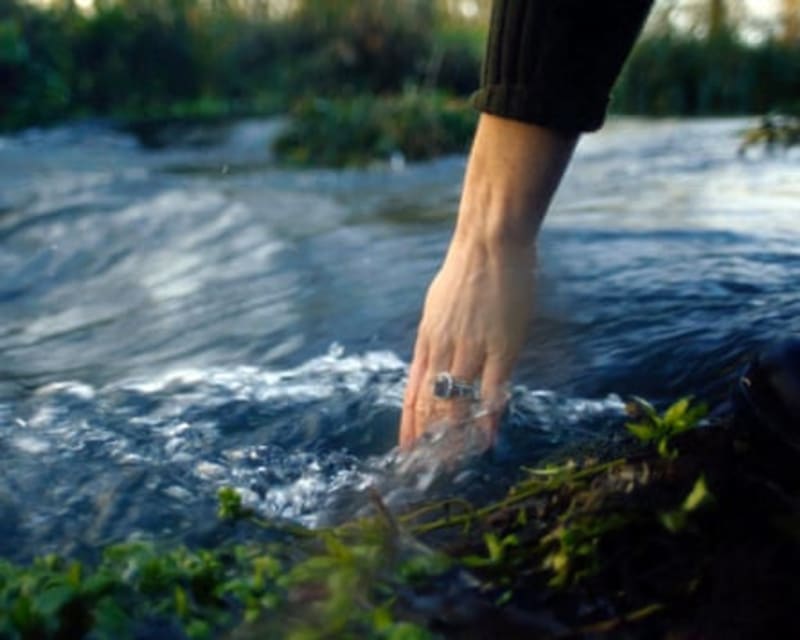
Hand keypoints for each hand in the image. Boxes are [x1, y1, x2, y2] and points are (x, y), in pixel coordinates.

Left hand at [397, 114, 577, 449]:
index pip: (412, 392)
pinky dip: (487, 417)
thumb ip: (435, 334)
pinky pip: (491, 390)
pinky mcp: (501, 345)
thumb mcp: (437, 304)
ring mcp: (471, 347)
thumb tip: (432, 356)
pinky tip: (486, 438)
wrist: (488, 240)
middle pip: (431, 405)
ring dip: (455, 437)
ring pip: (457, 402)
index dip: (409, 425)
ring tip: (455, 462)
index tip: (406, 451)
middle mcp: (442, 348)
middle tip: (429, 468)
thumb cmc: (466, 268)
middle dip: (428, 440)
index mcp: (426, 338)